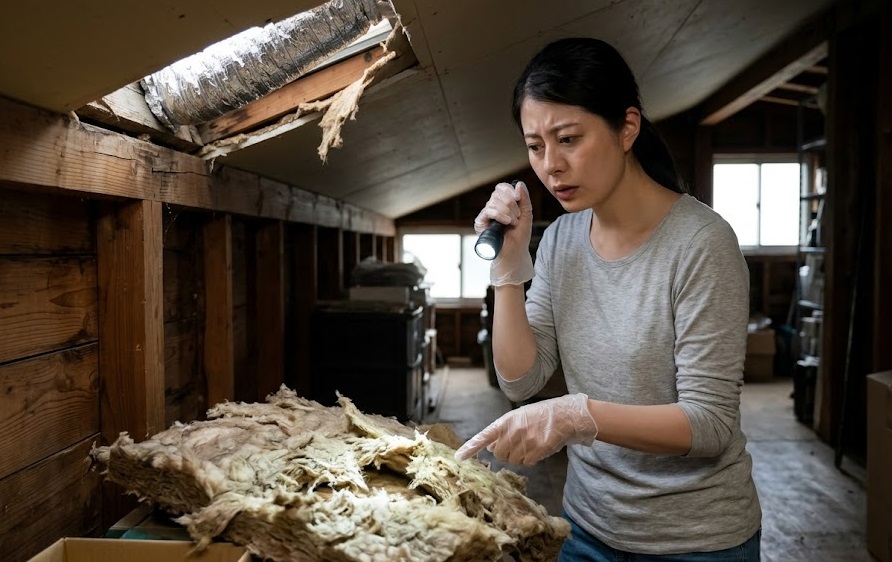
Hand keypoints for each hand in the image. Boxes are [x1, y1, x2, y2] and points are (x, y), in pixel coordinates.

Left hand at [454, 393, 598, 465]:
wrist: (566, 414)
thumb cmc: (541, 416)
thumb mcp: (518, 418)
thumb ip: (502, 432)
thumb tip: (489, 447)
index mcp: (506, 421)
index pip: (484, 436)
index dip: (470, 448)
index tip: (459, 458)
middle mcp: (513, 430)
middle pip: (499, 454)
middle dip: (506, 453)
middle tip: (518, 444)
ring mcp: (525, 440)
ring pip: (513, 460)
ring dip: (521, 456)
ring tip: (531, 443)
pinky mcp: (538, 449)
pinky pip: (528, 463)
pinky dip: (532, 459)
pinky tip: (539, 447)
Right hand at [473, 181, 534, 285]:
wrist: (515, 253)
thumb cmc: (520, 236)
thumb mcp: (527, 215)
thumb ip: (524, 198)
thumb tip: (519, 183)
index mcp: (503, 204)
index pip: (501, 188)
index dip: (509, 190)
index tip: (518, 199)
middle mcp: (493, 207)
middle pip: (497, 193)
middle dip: (511, 203)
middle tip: (517, 216)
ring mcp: (486, 215)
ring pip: (493, 202)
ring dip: (507, 212)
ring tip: (513, 223)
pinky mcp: (480, 223)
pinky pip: (488, 211)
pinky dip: (499, 215)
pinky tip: (506, 222)